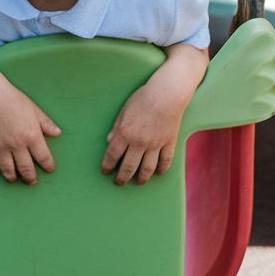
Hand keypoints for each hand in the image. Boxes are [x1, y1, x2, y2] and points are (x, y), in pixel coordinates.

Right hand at [0, 81, 60, 184]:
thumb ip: (46, 123)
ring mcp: (1, 147)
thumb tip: (57, 133)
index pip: (43, 157)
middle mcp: (17, 145)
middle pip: (26, 168)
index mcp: (32, 136)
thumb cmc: (14, 99)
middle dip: (30, 178)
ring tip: (14, 179)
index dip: (48, 166)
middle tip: (32, 181)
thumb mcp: (34, 109)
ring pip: (7, 170)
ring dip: (12, 178)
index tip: (49, 169)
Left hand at [100, 43, 208, 185]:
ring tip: (137, 182)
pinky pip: (165, 161)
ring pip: (147, 169)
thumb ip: (116, 128)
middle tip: (118, 182)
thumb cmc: (143, 98)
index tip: (105, 172)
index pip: (112, 156)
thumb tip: (109, 142)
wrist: (167, 93)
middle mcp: (139, 142)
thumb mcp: (124, 110)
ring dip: (141, 178)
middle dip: (122, 178)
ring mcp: (155, 144)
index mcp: (124, 133)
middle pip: (129, 167)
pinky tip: (157, 173)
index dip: (107, 166)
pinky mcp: (169, 143)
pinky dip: (161, 170)